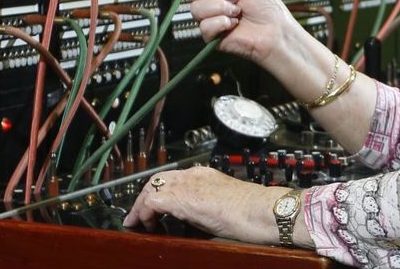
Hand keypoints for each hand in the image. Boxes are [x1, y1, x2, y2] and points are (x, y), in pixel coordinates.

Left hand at [123, 166, 276, 242]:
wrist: (261, 210)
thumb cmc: (252, 211)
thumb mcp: (224, 202)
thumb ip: (207, 204)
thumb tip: (196, 216)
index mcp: (204, 175)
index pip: (173, 178)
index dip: (158, 192)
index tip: (153, 207)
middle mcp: (193, 175)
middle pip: (157, 179)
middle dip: (144, 197)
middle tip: (138, 215)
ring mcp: (187, 185)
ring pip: (151, 187)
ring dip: (141, 205)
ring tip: (138, 222)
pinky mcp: (183, 199)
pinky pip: (153, 202)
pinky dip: (144, 212)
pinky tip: (146, 224)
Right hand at [186, 0, 299, 64]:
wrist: (276, 31)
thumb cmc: (267, 9)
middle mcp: (212, 4)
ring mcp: (211, 20)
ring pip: (196, 8)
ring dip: (221, 7)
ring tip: (237, 12)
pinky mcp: (212, 37)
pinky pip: (204, 26)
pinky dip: (222, 23)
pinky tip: (233, 24)